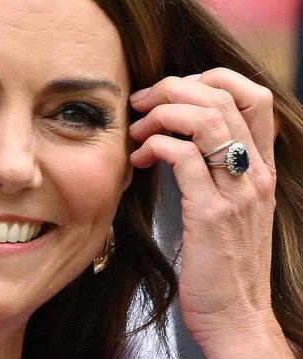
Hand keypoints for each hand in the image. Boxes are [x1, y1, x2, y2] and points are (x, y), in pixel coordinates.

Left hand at [128, 68, 291, 357]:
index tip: (173, 93)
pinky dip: (154, 146)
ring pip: (204, 118)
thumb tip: (175, 136)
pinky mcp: (210, 213)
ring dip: (160, 114)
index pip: (252, 95)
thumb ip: (213, 169)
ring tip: (136, 131)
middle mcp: (254, 172)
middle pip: (222, 96)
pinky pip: (182, 156)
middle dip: (172, 88)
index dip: (210, 78)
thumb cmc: (224, 262)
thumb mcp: (229, 206)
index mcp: (259, 167)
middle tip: (141, 103)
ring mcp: (237, 192)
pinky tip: (139, 159)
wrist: (237, 318)